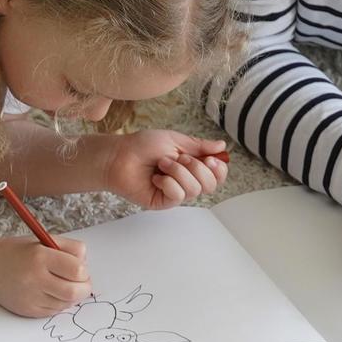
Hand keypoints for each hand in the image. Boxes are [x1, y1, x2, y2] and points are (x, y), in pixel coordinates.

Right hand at [0, 235, 89, 317]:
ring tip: (62, 285)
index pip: (77, 270)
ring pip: (66, 304)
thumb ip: (68, 248)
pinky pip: (54, 311)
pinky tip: (50, 292)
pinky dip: (58, 303)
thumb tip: (86, 263)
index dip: (83, 271)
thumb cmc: (17, 252)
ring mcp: (31, 297)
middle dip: (83, 288)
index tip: (80, 269)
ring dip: (71, 296)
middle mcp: (35, 278)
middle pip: (74, 292)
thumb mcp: (42, 240)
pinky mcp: (28, 310)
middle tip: (81, 282)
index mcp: (40, 256)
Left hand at [101, 130, 229, 208]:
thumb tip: (222, 145)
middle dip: (197, 168)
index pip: (217, 174)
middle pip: (211, 184)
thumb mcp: (175, 140)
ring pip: (194, 189)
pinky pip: (178, 195)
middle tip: (178, 157)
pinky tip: (155, 178)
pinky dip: (168, 182)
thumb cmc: (143, 146)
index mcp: (192, 165)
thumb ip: (199, 145)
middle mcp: (187, 180)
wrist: (119, 156)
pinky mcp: (163, 201)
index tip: (211, 158)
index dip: (219, 168)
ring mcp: (176, 192)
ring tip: (162, 164)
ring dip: (178, 172)